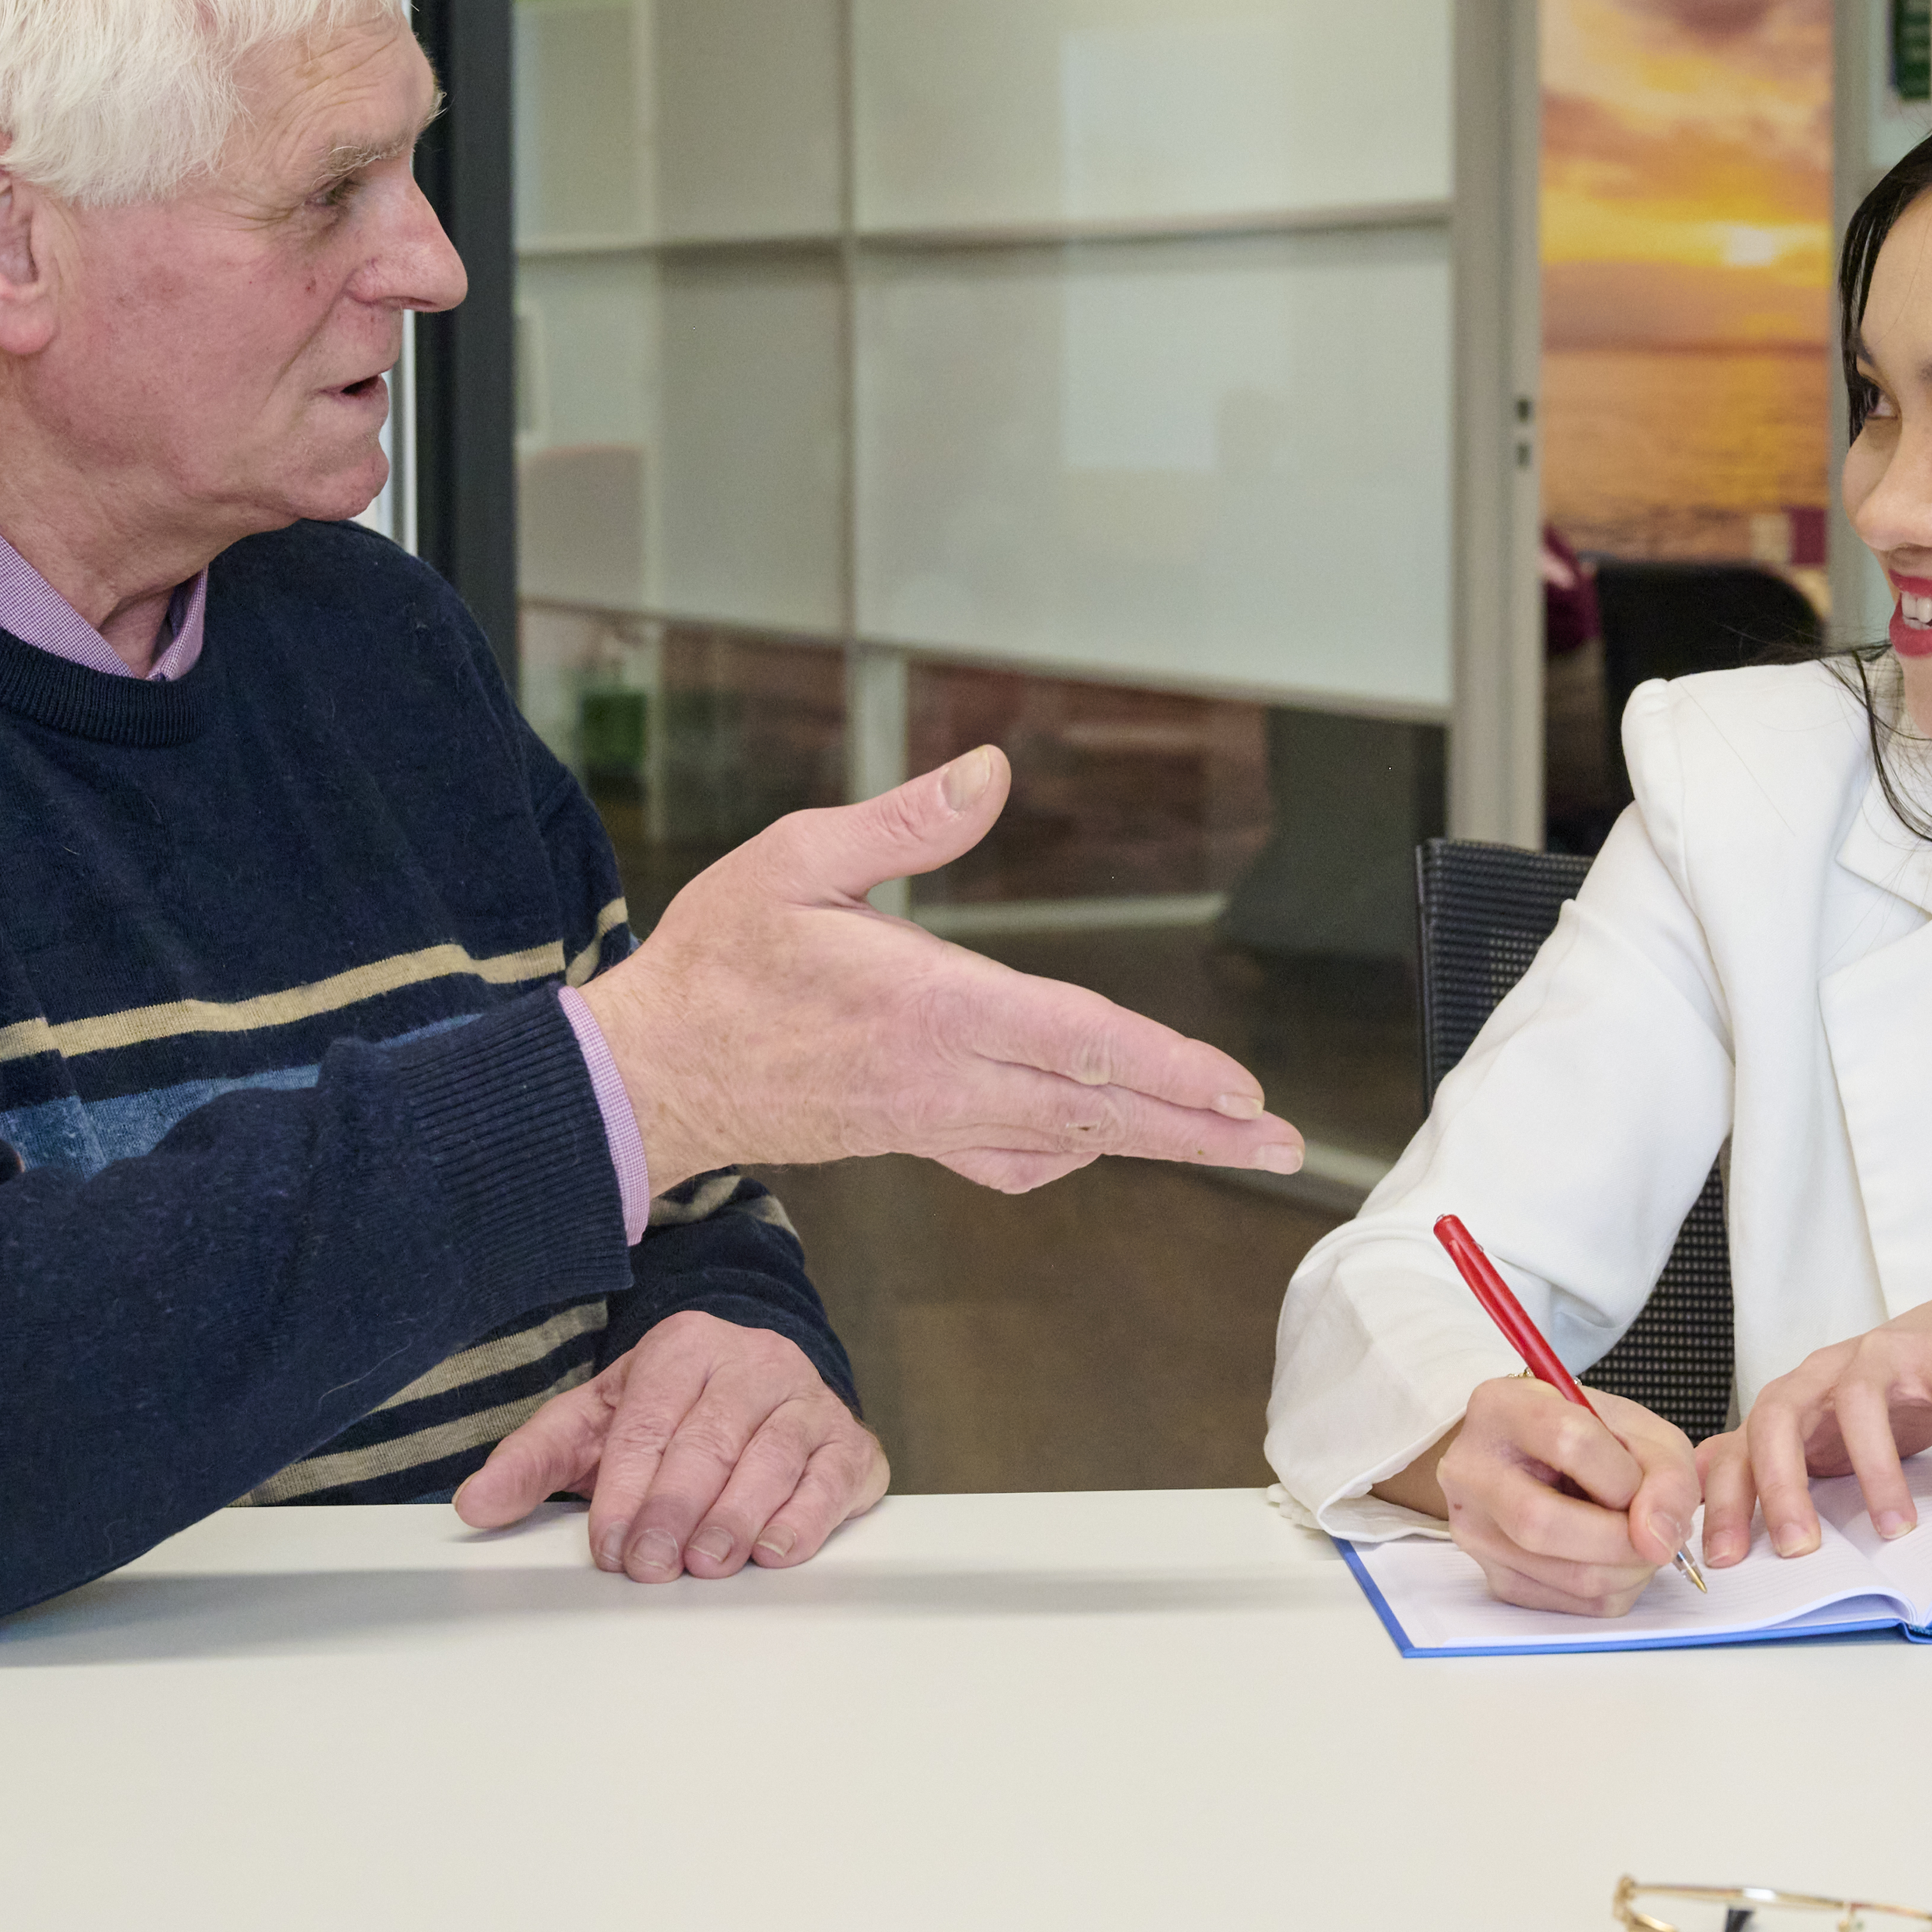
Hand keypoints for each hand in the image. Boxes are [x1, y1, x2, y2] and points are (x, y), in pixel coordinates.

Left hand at [450, 1310, 887, 1577]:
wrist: (762, 1384)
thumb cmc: (671, 1413)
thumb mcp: (596, 1422)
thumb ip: (534, 1460)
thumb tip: (474, 1506)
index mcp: (684, 1347)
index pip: (650, 1419)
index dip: (626, 1486)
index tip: (608, 1545)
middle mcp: (753, 1362)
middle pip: (710, 1439)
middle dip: (676, 1508)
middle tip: (651, 1565)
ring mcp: (808, 1401)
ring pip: (773, 1457)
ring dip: (737, 1517)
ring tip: (707, 1564)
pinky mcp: (850, 1444)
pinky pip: (832, 1479)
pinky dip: (804, 1518)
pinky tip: (773, 1551)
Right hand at [576, 747, 1304, 1194]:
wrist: (651, 1074)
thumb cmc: (719, 960)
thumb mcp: (795, 859)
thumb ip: (902, 820)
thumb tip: (989, 772)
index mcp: (926, 1007)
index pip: (1072, 1039)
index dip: (1164, 1065)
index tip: (1235, 1087)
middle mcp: (943, 1078)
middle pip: (1095, 1105)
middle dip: (1198, 1125)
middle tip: (1280, 1144)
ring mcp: (931, 1119)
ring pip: (1069, 1135)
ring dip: (1159, 1141)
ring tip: (1238, 1146)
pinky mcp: (913, 1138)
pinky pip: (1012, 1158)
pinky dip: (1071, 1151)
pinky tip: (1104, 1139)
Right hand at [1391, 1376, 1700, 1617]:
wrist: (1534, 1458)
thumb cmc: (1584, 1435)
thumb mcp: (1637, 1428)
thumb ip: (1665, 1472)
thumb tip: (1661, 1539)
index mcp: (1501, 1407)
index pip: (1570, 1442)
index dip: (1624, 1476)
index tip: (1643, 1486)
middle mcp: (1470, 1469)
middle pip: (1546, 1523)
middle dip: (1625, 1538)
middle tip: (1653, 1531)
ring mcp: (1474, 1529)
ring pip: (1565, 1575)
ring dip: (1628, 1569)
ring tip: (1638, 1541)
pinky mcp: (1493, 1577)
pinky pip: (1570, 1605)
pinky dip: (1611, 1589)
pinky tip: (1611, 1558)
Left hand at [1699, 1289, 1931, 1561]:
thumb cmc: (1886, 1397)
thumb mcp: (1822, 1431)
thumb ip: (1768, 1461)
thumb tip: (1705, 1495)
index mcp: (1792, 1399)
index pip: (1741, 1446)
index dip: (1727, 1500)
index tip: (1726, 1558)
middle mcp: (1826, 1372)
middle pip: (1780, 1414)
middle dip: (1781, 1483)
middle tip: (1799, 1546)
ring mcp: (1883, 1356)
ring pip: (1862, 1402)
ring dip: (1875, 1470)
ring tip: (1894, 1529)